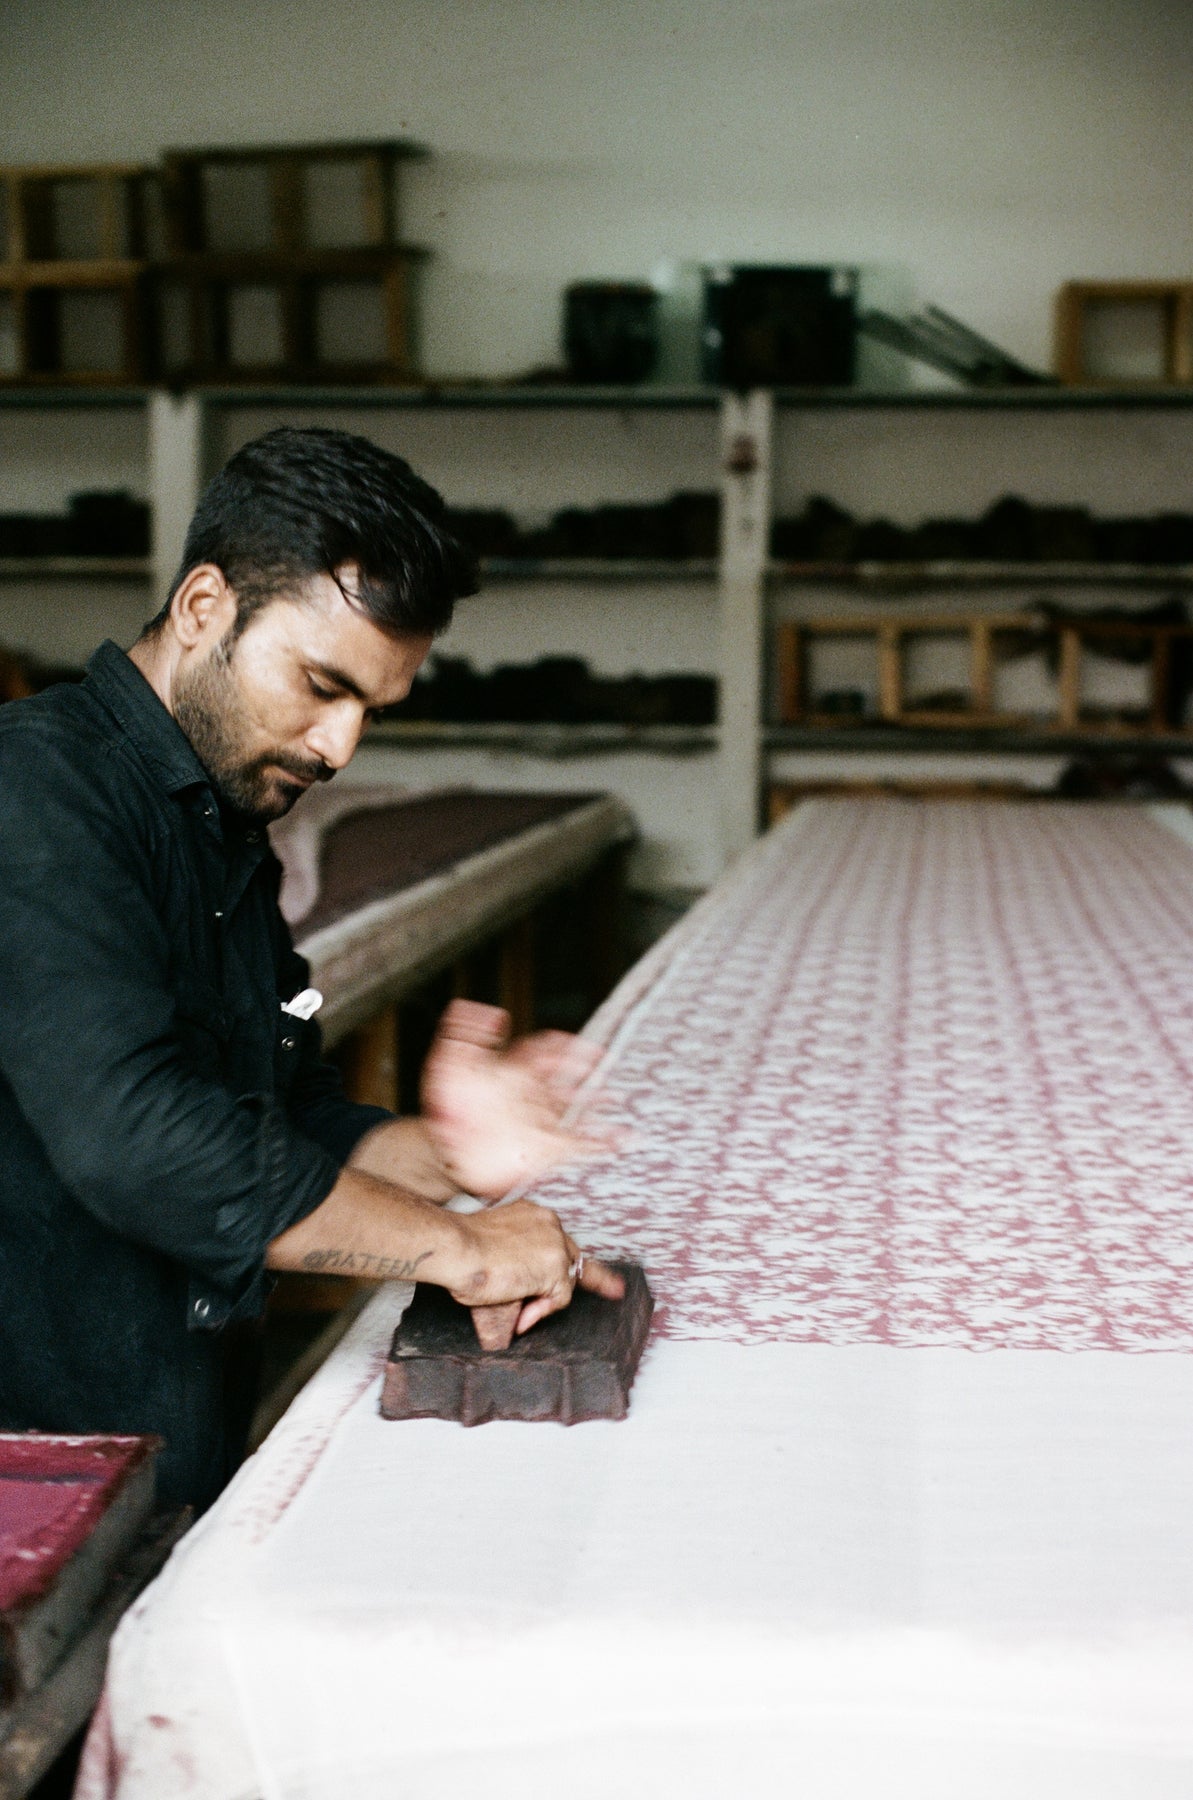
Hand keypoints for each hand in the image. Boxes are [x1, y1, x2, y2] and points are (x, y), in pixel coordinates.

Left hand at [421, 999, 613, 1200]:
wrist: (443, 1150)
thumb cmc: (444, 1107)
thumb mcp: (446, 1064)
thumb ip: (465, 1034)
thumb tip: (493, 1012)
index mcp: (512, 1071)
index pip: (542, 1050)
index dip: (558, 1043)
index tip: (570, 1040)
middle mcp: (530, 1093)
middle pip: (564, 1073)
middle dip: (583, 1064)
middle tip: (602, 1056)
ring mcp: (539, 1120)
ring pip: (575, 1104)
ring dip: (595, 1098)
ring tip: (614, 1096)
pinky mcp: (544, 1148)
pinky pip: (580, 1142)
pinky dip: (604, 1140)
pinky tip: (622, 1137)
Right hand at [448, 1198, 624, 1338]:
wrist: (456, 1248)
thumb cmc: (459, 1251)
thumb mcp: (492, 1246)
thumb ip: (515, 1260)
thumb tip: (523, 1293)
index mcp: (532, 1215)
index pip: (558, 1238)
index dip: (570, 1257)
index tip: (596, 1264)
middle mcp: (549, 1223)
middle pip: (574, 1257)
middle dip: (599, 1277)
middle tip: (617, 1290)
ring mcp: (555, 1244)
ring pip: (563, 1283)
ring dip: (543, 1300)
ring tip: (515, 1305)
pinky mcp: (556, 1266)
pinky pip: (558, 1299)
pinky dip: (540, 1310)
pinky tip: (520, 1313)